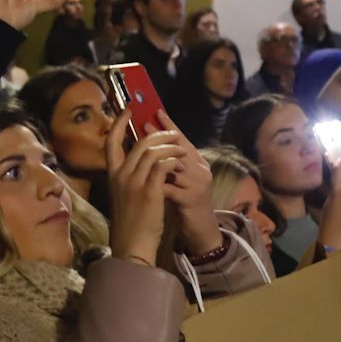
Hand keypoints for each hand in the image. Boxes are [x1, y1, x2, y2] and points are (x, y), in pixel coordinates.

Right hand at [104, 112, 188, 266]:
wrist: (132, 243)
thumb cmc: (130, 220)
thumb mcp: (123, 194)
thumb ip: (128, 176)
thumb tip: (141, 159)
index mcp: (112, 175)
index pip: (110, 141)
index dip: (118, 123)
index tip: (129, 111)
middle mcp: (121, 175)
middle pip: (139, 142)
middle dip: (158, 133)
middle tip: (171, 132)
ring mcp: (134, 182)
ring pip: (152, 151)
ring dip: (170, 146)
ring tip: (181, 149)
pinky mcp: (149, 191)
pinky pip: (162, 165)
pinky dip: (172, 160)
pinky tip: (179, 163)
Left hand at [151, 110, 219, 255]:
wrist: (200, 230)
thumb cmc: (186, 203)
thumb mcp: (180, 179)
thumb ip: (170, 163)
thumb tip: (150, 144)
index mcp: (198, 163)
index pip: (183, 139)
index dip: (170, 125)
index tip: (155, 111)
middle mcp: (201, 169)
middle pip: (179, 148)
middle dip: (159, 137)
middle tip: (143, 124)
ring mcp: (198, 184)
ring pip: (174, 166)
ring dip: (155, 159)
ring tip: (139, 150)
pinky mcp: (191, 200)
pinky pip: (170, 188)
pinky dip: (156, 184)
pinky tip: (143, 181)